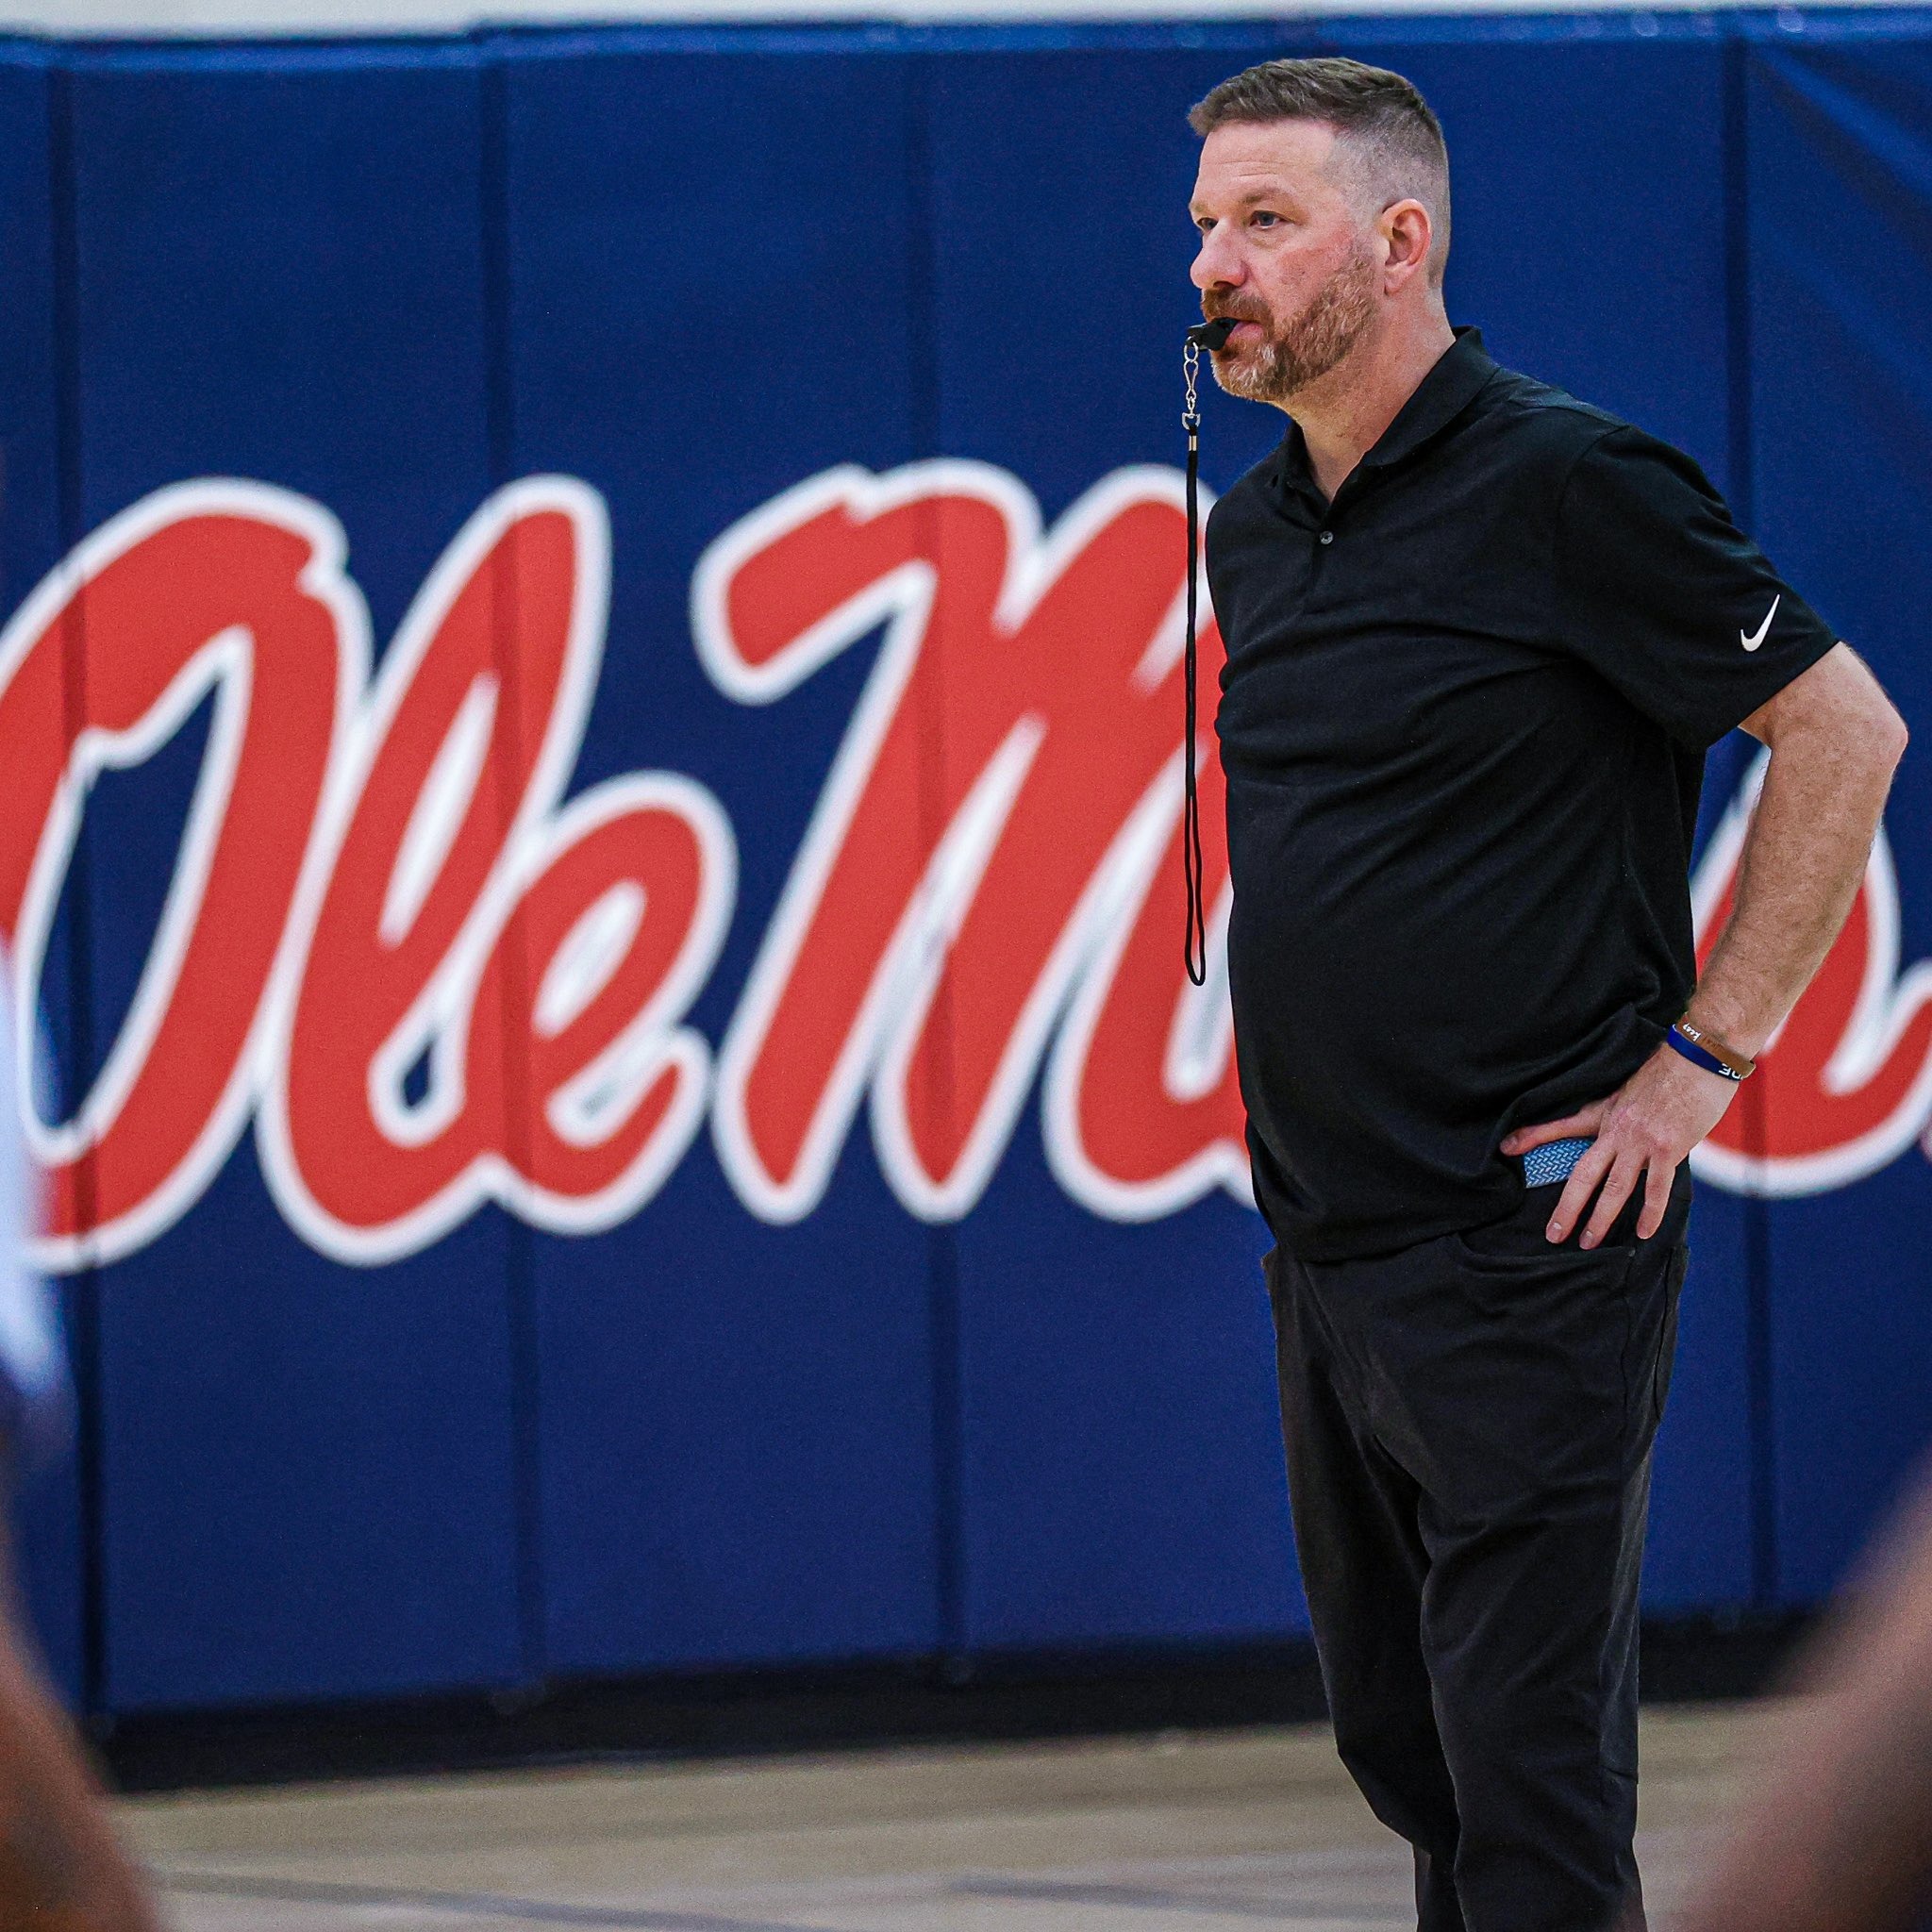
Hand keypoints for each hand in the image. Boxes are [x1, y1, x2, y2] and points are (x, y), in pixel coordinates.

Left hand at [1499, 1043, 1739, 1246]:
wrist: (1698, 1056)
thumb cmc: (1668, 1070)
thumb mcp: (1630, 1088)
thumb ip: (1620, 1116)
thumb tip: (1617, 1135)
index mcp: (1604, 1114)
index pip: (1562, 1127)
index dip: (1533, 1137)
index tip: (1506, 1148)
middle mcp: (1616, 1131)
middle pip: (1583, 1174)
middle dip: (1567, 1207)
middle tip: (1553, 1234)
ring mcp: (1641, 1142)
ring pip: (1615, 1188)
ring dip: (1600, 1218)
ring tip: (1588, 1243)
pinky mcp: (1669, 1148)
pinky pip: (1657, 1188)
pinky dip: (1650, 1213)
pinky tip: (1643, 1232)